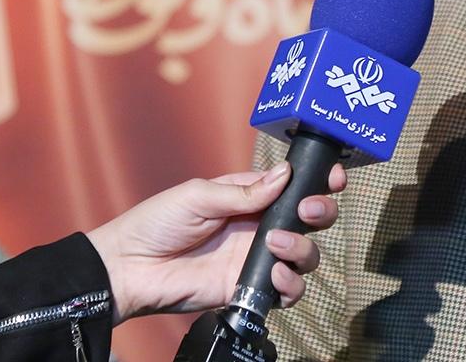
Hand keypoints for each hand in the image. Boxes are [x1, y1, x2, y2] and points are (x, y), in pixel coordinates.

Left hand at [85, 160, 345, 323]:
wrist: (131, 268)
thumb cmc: (157, 222)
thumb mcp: (199, 195)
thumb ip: (245, 191)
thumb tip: (285, 174)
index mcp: (249, 196)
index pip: (293, 186)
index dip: (318, 180)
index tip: (334, 177)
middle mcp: (259, 226)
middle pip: (310, 220)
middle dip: (320, 212)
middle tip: (308, 211)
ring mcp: (256, 258)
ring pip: (305, 255)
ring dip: (302, 248)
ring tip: (274, 245)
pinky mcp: (249, 288)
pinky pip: (287, 290)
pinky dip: (290, 284)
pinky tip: (273, 275)